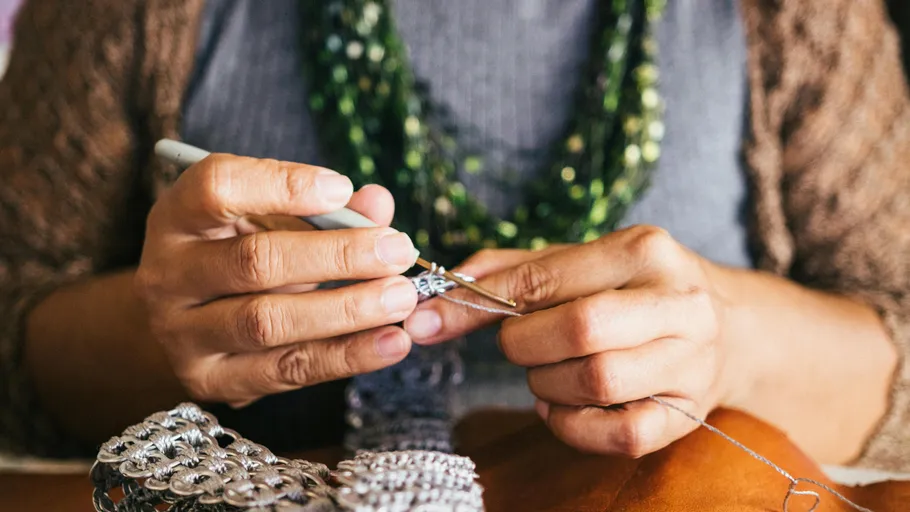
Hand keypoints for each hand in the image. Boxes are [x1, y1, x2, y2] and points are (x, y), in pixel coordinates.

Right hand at [135, 154, 418, 406]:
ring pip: (268, 322)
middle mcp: (168, 274)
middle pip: (255, 261)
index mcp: (177, 216)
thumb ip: (326, 208)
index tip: (342, 188)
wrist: (191, 320)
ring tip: (403, 298)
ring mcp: (182, 333)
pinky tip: (391, 343)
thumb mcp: (273, 219)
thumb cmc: (242, 252)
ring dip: (346, 310)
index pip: (218, 187)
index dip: (282, 185)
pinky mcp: (211, 380)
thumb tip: (378, 204)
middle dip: (338, 255)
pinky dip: (346, 356)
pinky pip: (287, 369)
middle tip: (397, 251)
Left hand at [404, 226, 736, 457]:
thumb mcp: (580, 262)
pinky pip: (618, 435)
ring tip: (544, 373)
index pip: (546, 278)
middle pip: (579, 329)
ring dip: (546, 384)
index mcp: (645, 250)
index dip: (482, 301)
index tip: (436, 318)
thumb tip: (442, 292)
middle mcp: (677, 302)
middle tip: (516, 345)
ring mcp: (690, 362)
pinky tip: (561, 406)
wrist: (730, 328)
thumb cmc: (632, 290)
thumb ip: (512, 270)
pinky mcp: (688, 414)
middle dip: (524, 344)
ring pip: (597, 382)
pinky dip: (571, 427)